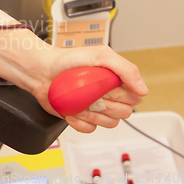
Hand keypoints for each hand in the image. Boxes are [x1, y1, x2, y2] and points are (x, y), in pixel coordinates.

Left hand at [21, 43, 147, 132]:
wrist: (41, 71)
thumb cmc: (68, 60)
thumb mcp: (100, 55)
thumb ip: (125, 69)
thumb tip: (142, 90)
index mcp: (115, 80)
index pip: (134, 97)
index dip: (123, 95)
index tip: (107, 86)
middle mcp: (107, 94)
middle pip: (124, 112)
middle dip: (109, 105)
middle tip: (93, 94)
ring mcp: (94, 106)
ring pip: (110, 123)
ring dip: (96, 115)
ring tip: (81, 103)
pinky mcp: (81, 116)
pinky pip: (90, 128)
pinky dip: (82, 123)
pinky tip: (73, 112)